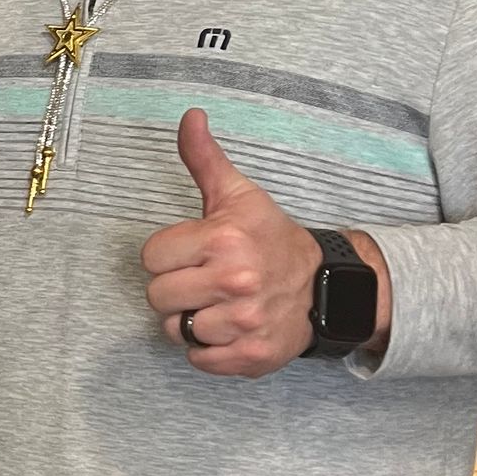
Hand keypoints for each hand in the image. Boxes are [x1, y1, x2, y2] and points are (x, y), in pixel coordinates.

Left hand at [140, 110, 324, 378]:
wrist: (326, 286)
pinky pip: (198, 359)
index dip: (167, 255)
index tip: (193, 253)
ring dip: (191, 320)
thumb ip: (204, 158)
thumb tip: (189, 116)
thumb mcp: (239, 195)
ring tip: (218, 304)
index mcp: (223, 239)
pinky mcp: (251, 356)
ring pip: (176, 330)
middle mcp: (235, 281)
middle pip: (157, 297)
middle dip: (175, 289)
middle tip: (204, 280)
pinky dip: (209, 349)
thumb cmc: (271, 239)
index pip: (150, 257)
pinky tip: (228, 328)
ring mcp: (244, 322)